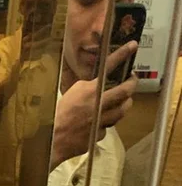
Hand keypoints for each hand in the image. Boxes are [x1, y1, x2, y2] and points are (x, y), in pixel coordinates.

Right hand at [51, 42, 137, 166]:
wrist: (52, 140)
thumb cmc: (56, 115)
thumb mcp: (70, 94)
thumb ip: (87, 89)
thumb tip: (96, 85)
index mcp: (90, 90)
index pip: (109, 67)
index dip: (122, 55)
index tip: (132, 45)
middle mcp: (99, 103)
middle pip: (125, 91)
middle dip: (132, 83)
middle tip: (132, 80)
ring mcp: (102, 119)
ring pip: (122, 110)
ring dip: (125, 103)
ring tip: (124, 100)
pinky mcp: (100, 133)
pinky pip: (108, 126)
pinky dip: (106, 123)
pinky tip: (100, 122)